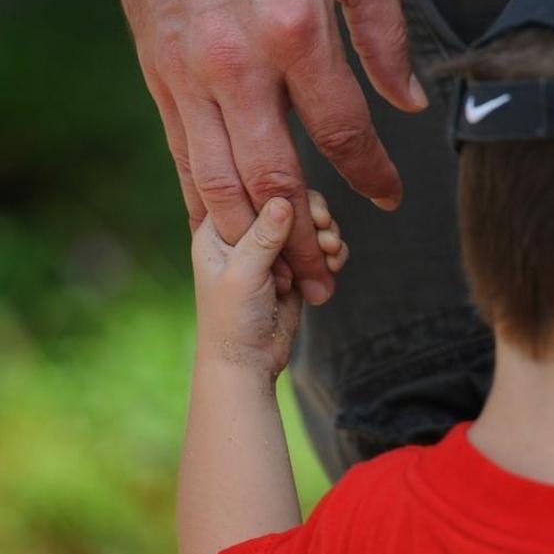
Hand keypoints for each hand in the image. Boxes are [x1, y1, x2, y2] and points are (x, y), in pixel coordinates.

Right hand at [111, 0, 424, 304]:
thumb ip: (383, 33)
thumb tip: (409, 101)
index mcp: (296, 30)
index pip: (343, 132)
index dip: (372, 175)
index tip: (390, 198)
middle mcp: (236, 63)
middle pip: (275, 179)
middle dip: (302, 240)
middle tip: (326, 280)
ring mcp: (187, 72)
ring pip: (217, 180)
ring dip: (250, 238)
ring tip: (279, 276)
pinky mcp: (156, 70)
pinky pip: (180, 152)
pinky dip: (202, 200)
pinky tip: (221, 229)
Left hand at [191, 190, 348, 377]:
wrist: (247, 362)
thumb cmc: (232, 321)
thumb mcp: (243, 273)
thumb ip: (263, 236)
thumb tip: (283, 199)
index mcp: (219, 230)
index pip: (251, 191)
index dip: (281, 193)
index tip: (303, 208)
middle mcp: (245, 234)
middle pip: (286, 202)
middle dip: (311, 215)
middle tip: (324, 228)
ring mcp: (271, 251)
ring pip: (307, 224)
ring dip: (325, 234)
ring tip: (332, 252)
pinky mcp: (293, 268)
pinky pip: (318, 248)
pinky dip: (330, 253)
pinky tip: (334, 264)